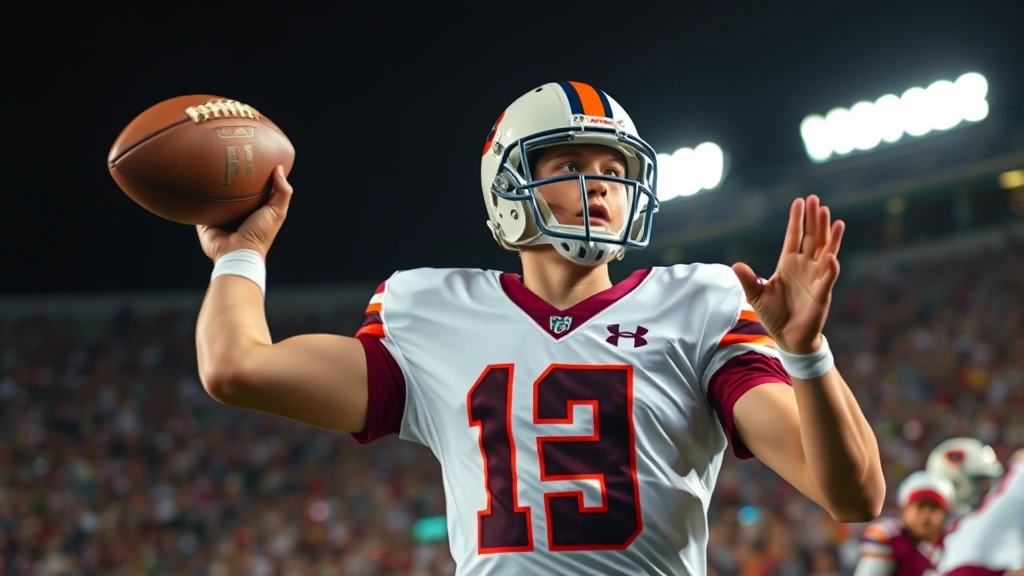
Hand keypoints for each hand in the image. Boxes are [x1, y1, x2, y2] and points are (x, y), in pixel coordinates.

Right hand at [197, 166, 292, 261]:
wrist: (237, 252)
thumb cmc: (259, 233)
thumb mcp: (277, 211)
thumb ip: (282, 191)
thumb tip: (278, 168)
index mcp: (255, 210)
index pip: (255, 188)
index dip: (255, 174)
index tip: (253, 157)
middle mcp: (237, 212)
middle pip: (234, 190)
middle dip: (232, 176)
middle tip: (229, 155)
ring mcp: (220, 216)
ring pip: (216, 195)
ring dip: (213, 183)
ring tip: (211, 163)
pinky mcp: (205, 220)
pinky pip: (199, 204)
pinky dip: (197, 194)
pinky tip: (195, 178)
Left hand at [732, 195, 844, 353]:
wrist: (788, 336)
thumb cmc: (774, 314)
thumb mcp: (757, 295)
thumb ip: (748, 280)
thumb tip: (735, 264)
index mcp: (788, 263)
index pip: (794, 236)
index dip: (797, 220)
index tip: (800, 201)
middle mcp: (805, 266)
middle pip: (812, 238)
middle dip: (815, 220)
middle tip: (817, 200)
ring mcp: (815, 278)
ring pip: (825, 251)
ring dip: (830, 236)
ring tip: (832, 217)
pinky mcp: (822, 293)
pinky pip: (827, 277)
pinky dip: (830, 267)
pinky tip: (830, 255)